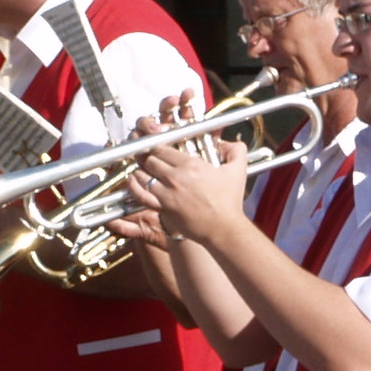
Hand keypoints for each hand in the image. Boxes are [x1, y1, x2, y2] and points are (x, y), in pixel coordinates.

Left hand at [127, 134, 251, 241]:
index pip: (163, 148)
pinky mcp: (162, 208)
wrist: (223, 228)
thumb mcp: (238, 171)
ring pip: (143, 174)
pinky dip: (134, 186)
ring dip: (141, 170)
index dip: (157, 146)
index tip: (158, 147)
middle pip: (150, 159)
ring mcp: (166, 193)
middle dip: (148, 157)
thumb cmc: (230, 202)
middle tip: (148, 157)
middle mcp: (175, 176)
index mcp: (190, 164)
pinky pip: (141, 194)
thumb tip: (227, 142)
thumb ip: (236, 150)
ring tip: (142, 169)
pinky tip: (133, 181)